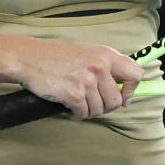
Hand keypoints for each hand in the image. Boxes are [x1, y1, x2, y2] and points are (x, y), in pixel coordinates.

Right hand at [14, 38, 143, 118]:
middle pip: (116, 100)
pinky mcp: (74, 95)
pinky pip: (84, 114)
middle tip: (93, 102)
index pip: (135, 73)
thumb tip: (122, 84)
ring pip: (100, 110)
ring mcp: (87, 82)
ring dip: (89, 110)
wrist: (28, 58)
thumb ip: (105, 64)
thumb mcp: (86, 51)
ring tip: (79, 100)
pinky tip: (69, 104)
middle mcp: (99, 67)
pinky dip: (77, 113)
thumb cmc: (55, 54)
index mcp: (106, 54)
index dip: (131, 89)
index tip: (124, 96)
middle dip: (105, 106)